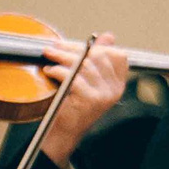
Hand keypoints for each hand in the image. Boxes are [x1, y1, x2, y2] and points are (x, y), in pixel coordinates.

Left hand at [38, 36, 131, 164]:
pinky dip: (58, 71)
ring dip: (62, 58)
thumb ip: (98, 59)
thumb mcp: (88, 80)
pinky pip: (74, 77)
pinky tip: (50, 72)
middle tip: (54, 47)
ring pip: (84, 64)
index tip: (75, 46)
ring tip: (49, 57)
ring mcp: (105, 95)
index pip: (117, 55)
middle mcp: (115, 89)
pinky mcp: (90, 100)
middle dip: (73, 48)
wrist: (64, 132)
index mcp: (118, 83)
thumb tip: (109, 36)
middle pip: (98, 56)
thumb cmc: (73, 105)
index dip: (96, 46)